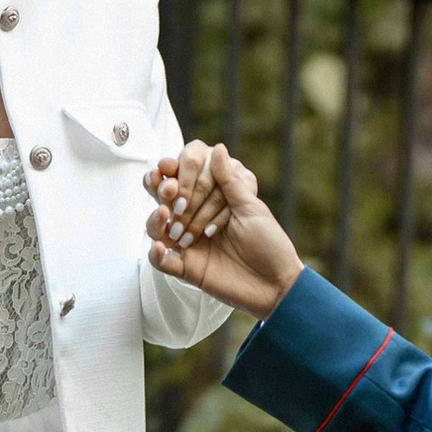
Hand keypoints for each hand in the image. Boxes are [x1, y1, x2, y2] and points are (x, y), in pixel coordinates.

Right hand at [145, 141, 304, 316]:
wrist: (276, 284)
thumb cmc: (269, 243)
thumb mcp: (251, 208)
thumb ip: (230, 180)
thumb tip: (217, 148)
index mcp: (212, 200)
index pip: (184, 180)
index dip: (172, 173)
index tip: (167, 167)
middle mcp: (196, 219)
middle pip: (165, 202)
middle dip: (162, 193)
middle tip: (168, 192)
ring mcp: (189, 243)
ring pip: (157, 228)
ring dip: (155, 220)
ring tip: (164, 215)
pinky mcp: (188, 268)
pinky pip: (162, 262)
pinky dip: (156, 255)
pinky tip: (159, 248)